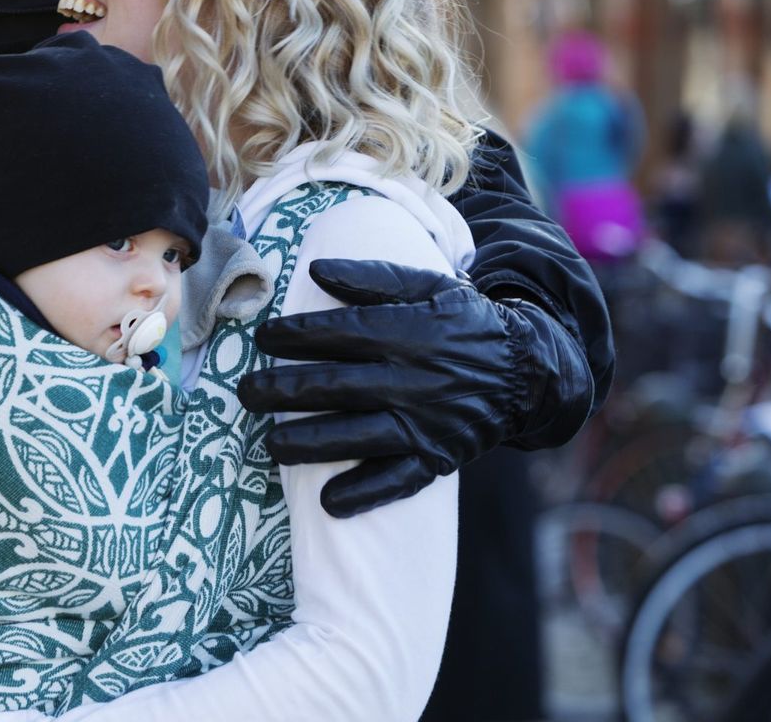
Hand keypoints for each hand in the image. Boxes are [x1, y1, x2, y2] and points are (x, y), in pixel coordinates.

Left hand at [237, 258, 589, 517]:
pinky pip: (398, 480)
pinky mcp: (437, 458)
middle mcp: (414, 380)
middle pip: (337, 386)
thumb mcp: (429, 287)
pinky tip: (328, 501)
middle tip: (243, 393)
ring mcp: (425, 423)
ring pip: (358, 436)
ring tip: (269, 446)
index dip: (296, 336)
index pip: (341, 333)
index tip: (261, 338)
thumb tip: (316, 269)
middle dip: (283, 391)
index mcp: (409, 333)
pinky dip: (364, 492)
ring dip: (309, 443)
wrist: (527, 372)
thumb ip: (373, 278)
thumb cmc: (463, 323)